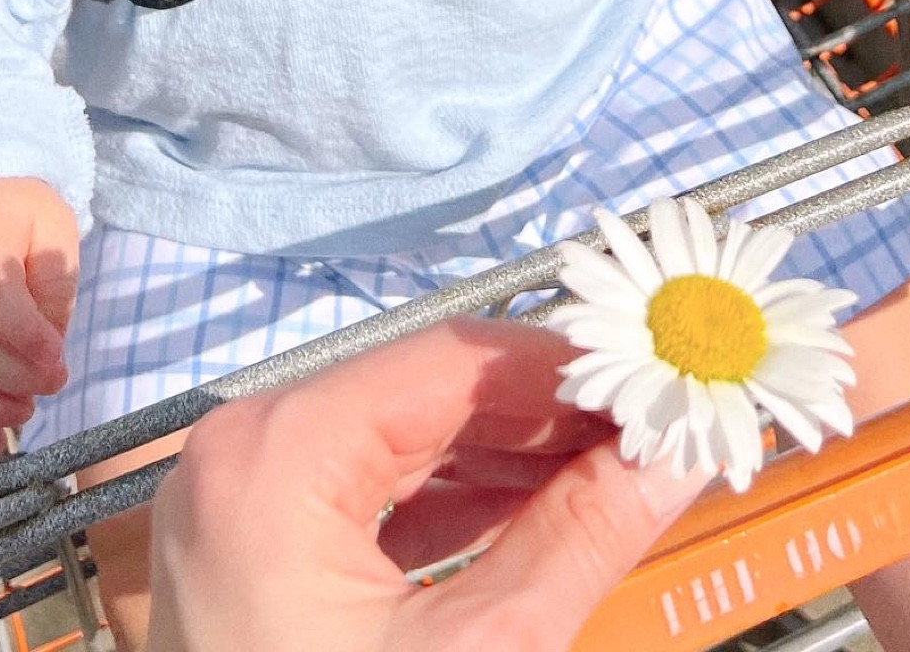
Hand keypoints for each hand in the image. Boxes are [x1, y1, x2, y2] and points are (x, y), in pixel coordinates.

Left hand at [145, 317, 706, 651]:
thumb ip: (578, 537)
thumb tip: (666, 460)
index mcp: (275, 455)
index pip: (449, 360)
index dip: (564, 366)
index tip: (653, 380)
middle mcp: (244, 452)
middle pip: (426, 393)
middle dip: (545, 414)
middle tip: (651, 428)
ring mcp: (242, 501)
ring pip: (402, 438)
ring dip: (510, 456)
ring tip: (614, 468)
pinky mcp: (256, 550)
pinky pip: (368, 490)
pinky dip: (454, 499)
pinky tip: (541, 510)